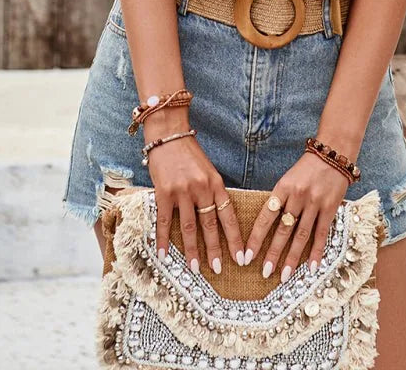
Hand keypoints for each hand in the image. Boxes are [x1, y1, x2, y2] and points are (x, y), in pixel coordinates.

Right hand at [144, 109, 244, 273]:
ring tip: (194, 268)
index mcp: (216, 184)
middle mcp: (202, 188)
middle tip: (218, 270)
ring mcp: (182, 191)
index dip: (235, 238)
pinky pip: (164, 221)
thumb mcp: (208, 171)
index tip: (241, 258)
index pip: (229, 216)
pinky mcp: (163, 192)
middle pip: (210, 225)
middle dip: (214, 249)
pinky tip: (164, 254)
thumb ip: (213, 191)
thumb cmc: (189, 153)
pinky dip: (164, 239)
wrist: (169, 134)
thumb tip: (219, 217)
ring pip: (188, 227)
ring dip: (192, 250)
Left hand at [244, 151, 349, 279]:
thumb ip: (279, 199)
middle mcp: (297, 196)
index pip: (266, 216)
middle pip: (283, 229)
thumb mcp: (287, 179)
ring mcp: (315, 203)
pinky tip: (312, 267)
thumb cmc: (306, 169)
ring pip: (301, 235)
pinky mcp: (330, 208)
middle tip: (265, 272)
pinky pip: (322, 233)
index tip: (247, 256)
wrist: (332, 154)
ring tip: (285, 275)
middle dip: (273, 252)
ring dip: (293, 257)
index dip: (256, 237)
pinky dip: (317, 251)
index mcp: (282, 187)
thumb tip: (267, 226)